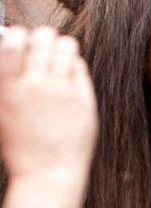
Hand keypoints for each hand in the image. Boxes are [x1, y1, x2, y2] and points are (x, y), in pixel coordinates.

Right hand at [0, 27, 96, 185]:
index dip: (17, 35)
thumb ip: (7, 83)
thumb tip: (10, 53)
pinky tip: (67, 73)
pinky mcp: (84, 97)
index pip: (12, 43)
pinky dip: (73, 63)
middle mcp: (35, 85)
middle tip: (41, 45)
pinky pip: (79, 66)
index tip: (19, 37)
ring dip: (60, 46)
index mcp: (8, 89)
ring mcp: (62, 90)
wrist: (48, 172)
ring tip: (57, 55)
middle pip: (42, 37)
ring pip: (66, 46)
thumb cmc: (21, 145)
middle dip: (41, 36)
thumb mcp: (2, 113)